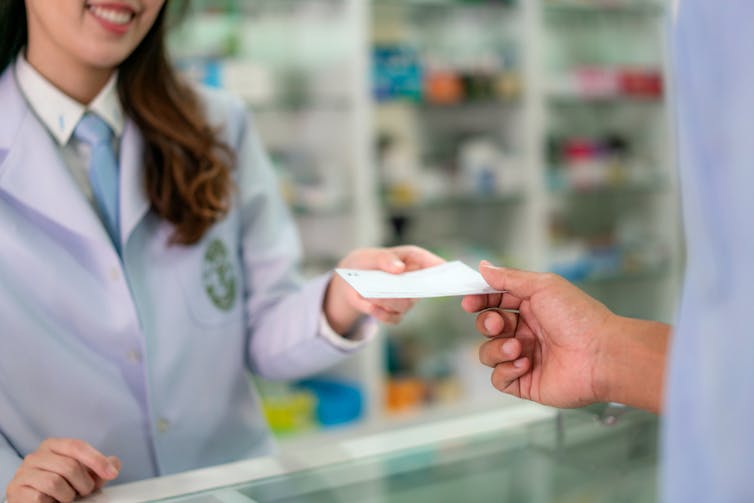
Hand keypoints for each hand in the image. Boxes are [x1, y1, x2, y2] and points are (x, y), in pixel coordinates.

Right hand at [6, 438, 119, 502]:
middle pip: (70, 466)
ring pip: (55, 483)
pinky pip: (40, 498)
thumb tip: (115, 463)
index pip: (77, 446)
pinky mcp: (15, 491)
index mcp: (52, 446)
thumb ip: (98, 469)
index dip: (97, 460)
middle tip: (83, 492)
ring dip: (68, 496)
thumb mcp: (81, 475)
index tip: (111, 473)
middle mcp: (35, 456)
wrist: (30, 500)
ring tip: (66, 498)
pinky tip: (52, 502)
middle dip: (83, 483)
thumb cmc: (57, 486)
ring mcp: (23, 473)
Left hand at [324, 245, 444, 333]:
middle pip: (423, 289)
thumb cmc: (367, 262)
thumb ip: (385, 259)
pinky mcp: (395, 312)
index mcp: (414, 260)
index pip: (435, 264)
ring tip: (372, 295)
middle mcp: (415, 281)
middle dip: (412, 290)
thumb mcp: (372, 256)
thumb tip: (399, 268)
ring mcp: (407, 298)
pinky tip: (371, 306)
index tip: (446, 274)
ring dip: (388, 301)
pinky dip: (381, 313)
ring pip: (405, 304)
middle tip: (399, 289)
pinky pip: (393, 318)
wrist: (350, 279)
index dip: (442, 269)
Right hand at [461, 261, 616, 408]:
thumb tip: (483, 267)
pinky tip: (524, 364)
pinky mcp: (526, 382)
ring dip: (497, 348)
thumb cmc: (580, 318)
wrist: (602, 356)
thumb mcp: (542, 286)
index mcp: (532, 307)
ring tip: (519, 348)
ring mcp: (525, 357)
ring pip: (488, 353)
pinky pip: (498, 378)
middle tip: (499, 324)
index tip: (469, 301)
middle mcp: (527, 332)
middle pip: (488, 327)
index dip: (480, 301)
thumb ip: (508, 278)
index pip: (495, 301)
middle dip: (488, 324)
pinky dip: (506, 370)